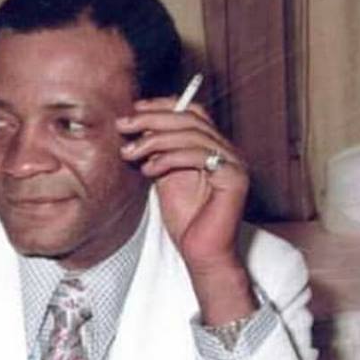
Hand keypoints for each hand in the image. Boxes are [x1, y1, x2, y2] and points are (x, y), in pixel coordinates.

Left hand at [116, 97, 247, 269]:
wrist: (203, 254)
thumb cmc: (187, 221)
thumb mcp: (166, 176)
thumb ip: (160, 150)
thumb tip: (138, 124)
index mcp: (216, 148)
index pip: (193, 112)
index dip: (163, 106)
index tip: (133, 111)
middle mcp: (230, 152)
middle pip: (192, 118)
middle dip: (152, 119)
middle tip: (123, 126)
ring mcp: (236, 163)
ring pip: (193, 134)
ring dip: (155, 140)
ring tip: (130, 153)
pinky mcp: (234, 178)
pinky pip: (199, 156)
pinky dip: (170, 159)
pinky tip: (150, 170)